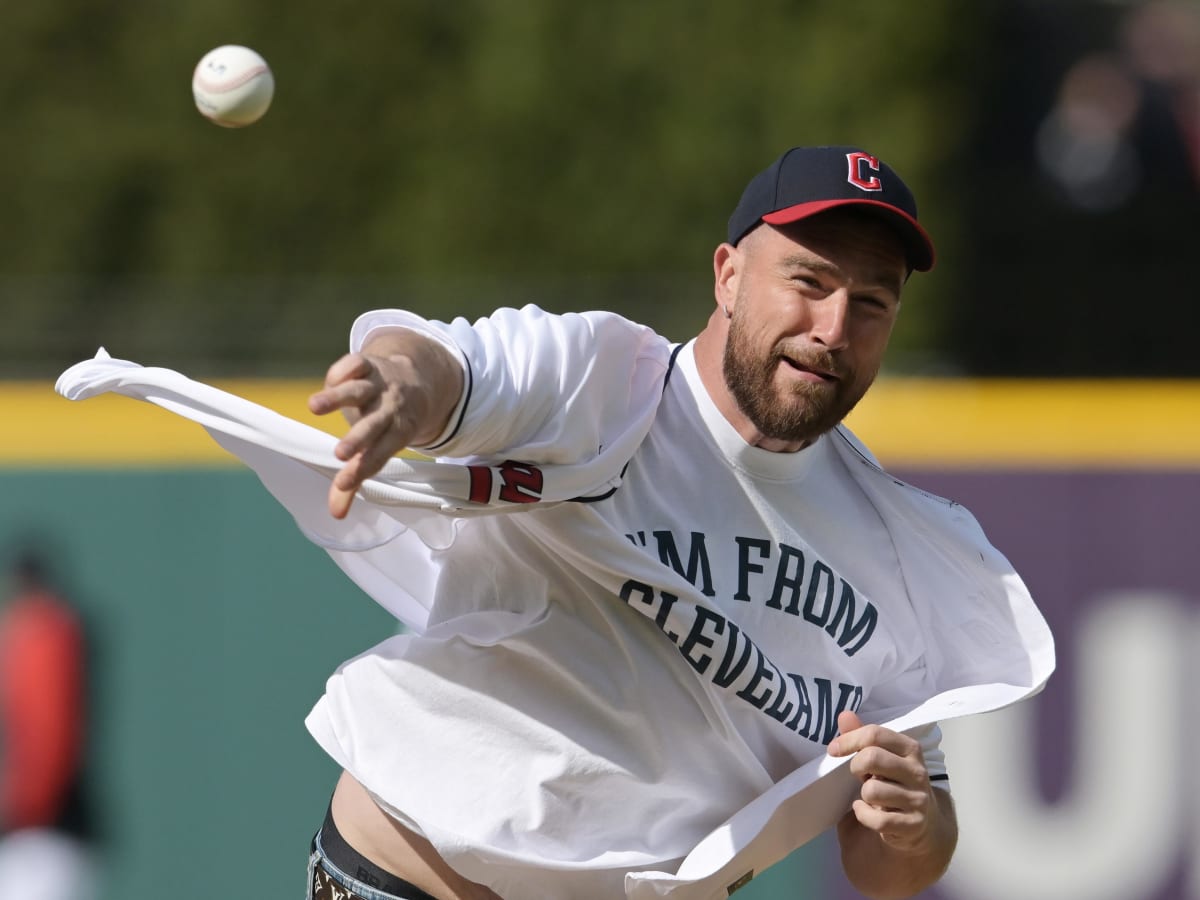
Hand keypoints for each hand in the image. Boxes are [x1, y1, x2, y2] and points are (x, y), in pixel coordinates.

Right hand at [307, 351, 428, 519]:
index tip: (343, 483)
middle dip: (358, 439)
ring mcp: (378, 386)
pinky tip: (331, 380)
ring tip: (313, 407)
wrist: (414, 380)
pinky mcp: (367, 365)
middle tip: (340, 453)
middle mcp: (389, 410)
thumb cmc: (388, 424)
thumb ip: (356, 480)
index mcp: (397, 434)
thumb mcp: (379, 448)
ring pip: (358, 392)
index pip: (380, 454)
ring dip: (338, 398)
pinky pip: (356, 365)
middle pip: (374, 426)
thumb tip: (335, 515)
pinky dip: (343, 370)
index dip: (363, 468)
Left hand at [827, 710, 943, 854]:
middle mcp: (918, 772)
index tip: (833, 750)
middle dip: (856, 767)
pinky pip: (877, 819)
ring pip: (872, 791)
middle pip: (872, 758)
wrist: (922, 824)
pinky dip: (864, 815)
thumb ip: (862, 736)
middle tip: (859, 775)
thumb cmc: (894, 783)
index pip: (875, 734)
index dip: (849, 740)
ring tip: (871, 796)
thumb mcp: (881, 757)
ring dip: (863, 795)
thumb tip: (844, 715)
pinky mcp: (913, 825)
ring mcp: (918, 799)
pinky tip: (867, 811)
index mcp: (910, 749)